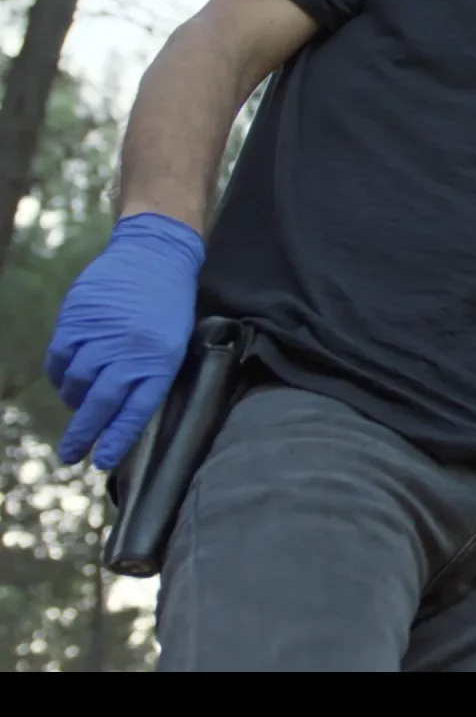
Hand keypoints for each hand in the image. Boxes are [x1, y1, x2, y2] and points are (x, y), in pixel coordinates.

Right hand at [43, 213, 204, 469]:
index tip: (101, 461)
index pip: (135, 411)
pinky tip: (67, 381)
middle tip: (70, 455)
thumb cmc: (169, 305)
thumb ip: (150, 376)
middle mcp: (129, 351)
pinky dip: (60, 376)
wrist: (154, 255)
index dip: (116, 439)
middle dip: (84, 434)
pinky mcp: (76, 320)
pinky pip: (60, 359)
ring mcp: (100, 335)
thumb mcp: (174, 343)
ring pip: (77, 383)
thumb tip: (123, 414)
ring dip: (74, 402)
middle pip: (100, 404)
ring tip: (77, 409)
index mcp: (160, 361)